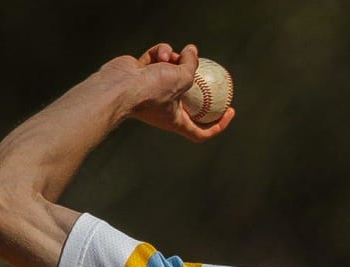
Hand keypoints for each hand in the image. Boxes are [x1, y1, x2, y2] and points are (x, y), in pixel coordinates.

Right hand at [100, 43, 234, 141]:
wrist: (119, 86)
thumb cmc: (151, 90)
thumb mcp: (182, 78)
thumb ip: (192, 65)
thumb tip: (193, 51)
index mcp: (176, 121)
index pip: (200, 132)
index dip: (218, 125)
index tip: (230, 110)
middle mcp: (164, 108)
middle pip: (187, 95)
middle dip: (194, 78)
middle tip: (201, 65)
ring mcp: (151, 90)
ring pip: (171, 71)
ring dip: (175, 59)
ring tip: (173, 56)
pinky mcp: (141, 74)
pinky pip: (156, 60)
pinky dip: (160, 54)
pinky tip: (161, 52)